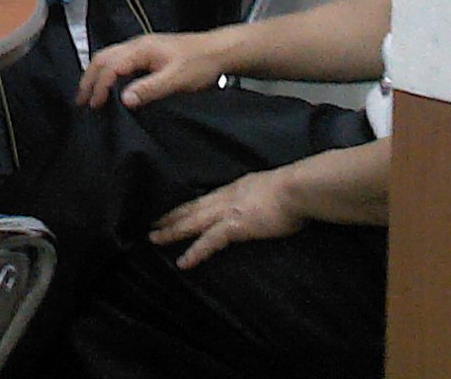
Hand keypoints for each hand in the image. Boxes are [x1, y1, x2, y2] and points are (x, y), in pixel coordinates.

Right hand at [77, 31, 229, 108]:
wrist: (219, 51)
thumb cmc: (199, 65)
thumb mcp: (176, 80)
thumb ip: (149, 89)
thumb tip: (123, 99)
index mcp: (140, 49)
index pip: (110, 66)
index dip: (99, 86)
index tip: (94, 107)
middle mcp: (136, 44)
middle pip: (103, 57)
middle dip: (89, 79)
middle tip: (80, 101)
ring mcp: (142, 47)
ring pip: (109, 57)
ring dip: (96, 75)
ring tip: (89, 94)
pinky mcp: (147, 52)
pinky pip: (119, 60)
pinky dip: (107, 72)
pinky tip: (109, 84)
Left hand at [150, 168, 303, 268]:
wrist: (298, 189)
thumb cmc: (294, 189)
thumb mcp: (270, 188)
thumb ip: (260, 196)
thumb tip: (261, 204)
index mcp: (235, 188)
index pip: (205, 198)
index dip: (188, 205)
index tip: (174, 210)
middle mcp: (226, 197)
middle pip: (192, 207)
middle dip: (171, 216)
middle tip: (152, 222)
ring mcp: (227, 211)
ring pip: (192, 222)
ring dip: (172, 231)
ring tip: (154, 239)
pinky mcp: (234, 226)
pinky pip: (208, 242)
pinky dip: (194, 252)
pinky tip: (183, 262)